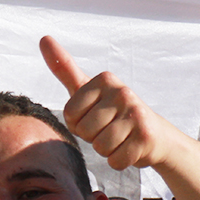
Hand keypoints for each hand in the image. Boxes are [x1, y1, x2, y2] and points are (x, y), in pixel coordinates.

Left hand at [40, 35, 173, 170]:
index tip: (96, 117)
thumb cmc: (115, 113)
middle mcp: (122, 91)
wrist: (157, 136)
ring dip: (107, 150)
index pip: (70, 114)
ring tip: (121, 139)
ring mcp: (136, 113)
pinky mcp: (146, 137)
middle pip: (84, 131)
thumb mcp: (88, 89)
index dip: (79, 124)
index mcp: (105, 79)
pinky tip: (131, 149)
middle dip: (94, 138)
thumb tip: (43, 38)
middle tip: (111, 130)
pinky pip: (115, 160)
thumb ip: (64, 68)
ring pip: (100, 147)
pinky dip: (120, 161)